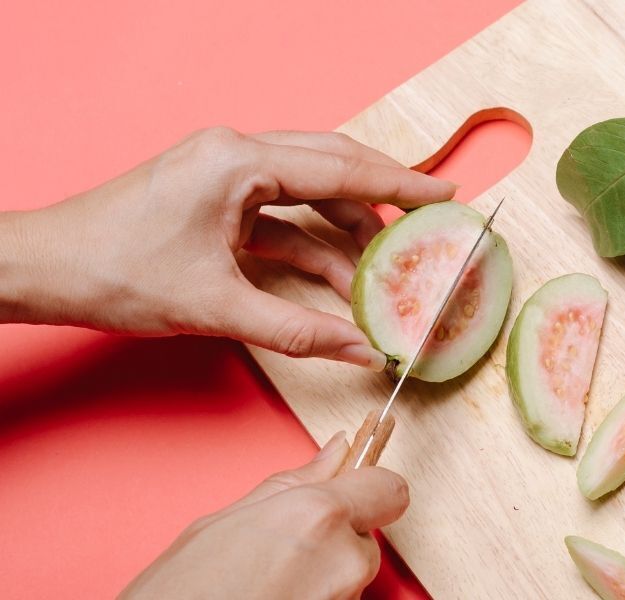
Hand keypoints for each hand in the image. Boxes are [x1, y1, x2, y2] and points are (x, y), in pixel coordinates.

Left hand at [0, 127, 455, 367]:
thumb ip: (299, 331)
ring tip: (387, 265)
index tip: (445, 192)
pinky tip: (340, 275)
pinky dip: (312, 241)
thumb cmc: (117, 273)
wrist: (47, 270)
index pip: (340, 168)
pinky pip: (281, 213)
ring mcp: (226, 172)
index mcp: (239, 162)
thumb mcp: (218, 307)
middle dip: (382, 195)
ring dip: (347, 227)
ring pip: (309, 189)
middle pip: (331, 166)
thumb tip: (362, 351)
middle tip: (429, 217)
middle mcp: (236, 154)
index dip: (399, 183)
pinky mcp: (217, 197)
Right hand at [120, 432, 408, 598]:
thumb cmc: (173, 599)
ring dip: (320, 576)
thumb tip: (336, 451)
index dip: (369, 488)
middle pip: (365, 538)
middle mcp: (342, 561)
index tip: (354, 490)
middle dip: (333, 540)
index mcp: (315, 516)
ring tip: (263, 585)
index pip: (389, 489)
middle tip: (278, 551)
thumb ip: (292, 484)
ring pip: (350, 576)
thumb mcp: (219, 525)